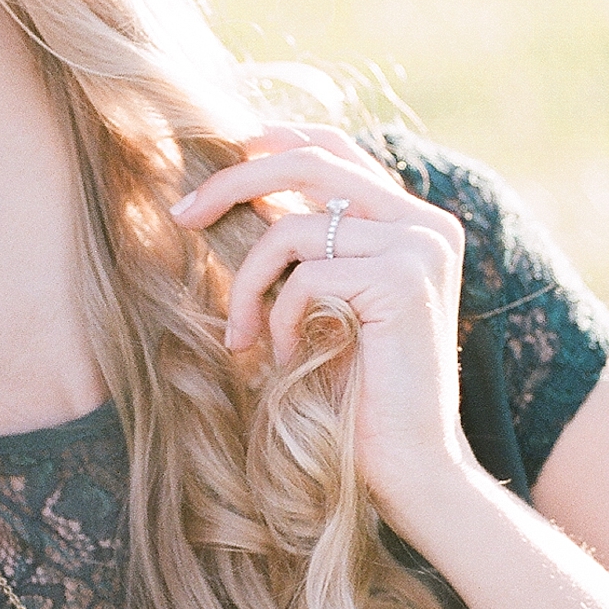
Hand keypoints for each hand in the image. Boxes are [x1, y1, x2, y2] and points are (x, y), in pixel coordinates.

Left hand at [171, 126, 477, 533]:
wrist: (411, 465)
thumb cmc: (358, 394)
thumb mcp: (326, 304)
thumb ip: (305, 247)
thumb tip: (235, 190)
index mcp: (415, 222)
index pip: (334, 149)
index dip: (271, 143)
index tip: (215, 166)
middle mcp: (427, 224)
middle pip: (308, 163)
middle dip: (234, 183)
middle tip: (181, 215)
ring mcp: (422, 248)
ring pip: (294, 230)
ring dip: (248, 285)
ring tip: (242, 337)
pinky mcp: (405, 281)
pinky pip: (305, 278)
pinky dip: (279, 320)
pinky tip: (288, 358)